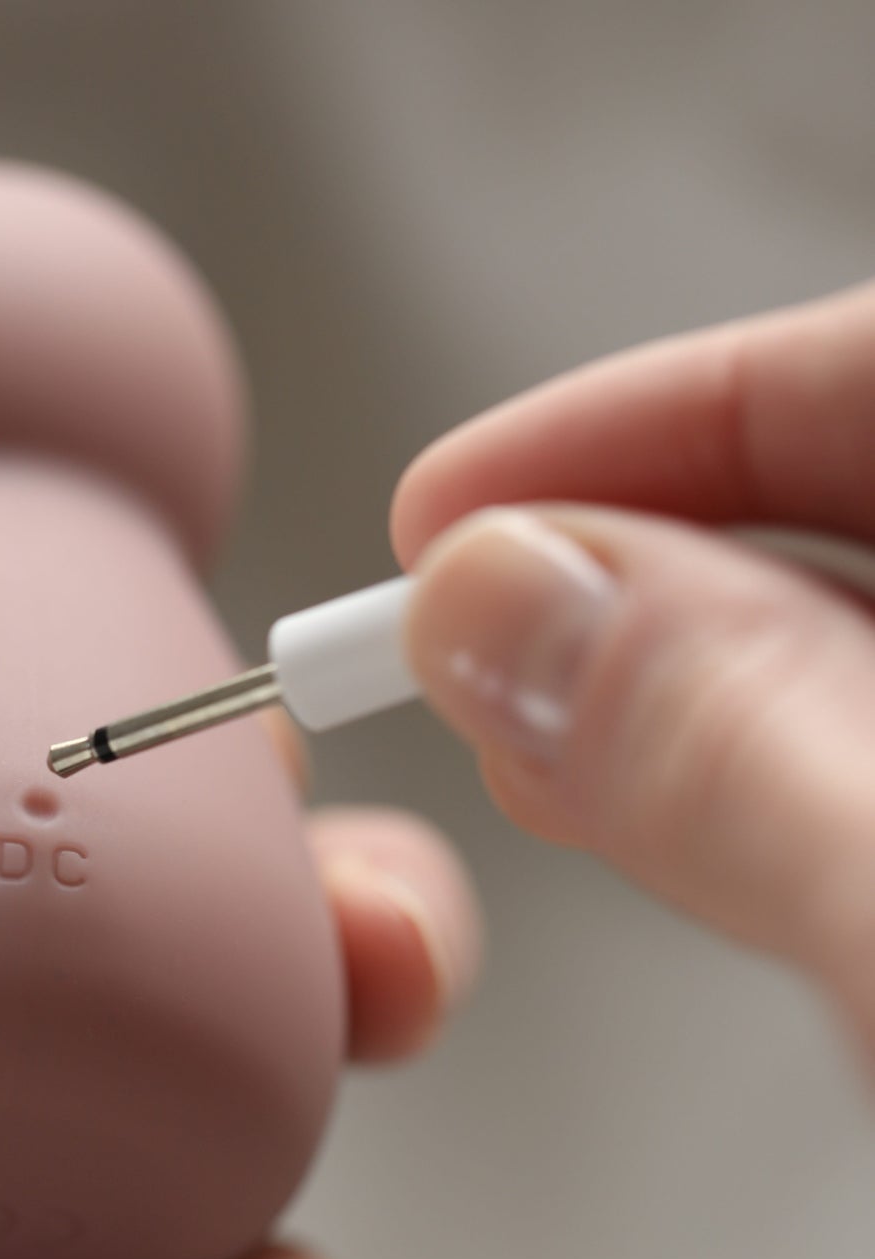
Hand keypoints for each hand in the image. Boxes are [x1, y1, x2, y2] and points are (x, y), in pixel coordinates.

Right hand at [393, 281, 874, 1053]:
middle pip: (855, 502)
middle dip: (632, 558)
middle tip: (459, 632)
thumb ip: (740, 748)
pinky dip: (740, 783)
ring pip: (845, 652)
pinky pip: (853, 773)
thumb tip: (508, 604)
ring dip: (664, 681)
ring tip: (522, 737)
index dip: (648, 418)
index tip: (446, 509)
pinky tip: (656, 817)